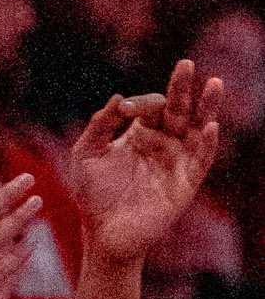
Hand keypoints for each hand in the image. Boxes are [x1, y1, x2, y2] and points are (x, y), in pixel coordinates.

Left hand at [69, 61, 223, 263]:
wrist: (102, 234)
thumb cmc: (93, 195)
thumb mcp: (86, 155)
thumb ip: (98, 126)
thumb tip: (115, 98)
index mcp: (141, 133)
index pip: (152, 107)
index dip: (141, 104)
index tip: (123, 110)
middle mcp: (164, 143)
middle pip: (179, 110)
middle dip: (182, 88)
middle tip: (186, 64)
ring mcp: (177, 161)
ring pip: (198, 128)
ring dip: (207, 107)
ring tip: (214, 83)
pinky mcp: (186, 183)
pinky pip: (201, 159)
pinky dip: (207, 143)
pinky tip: (210, 126)